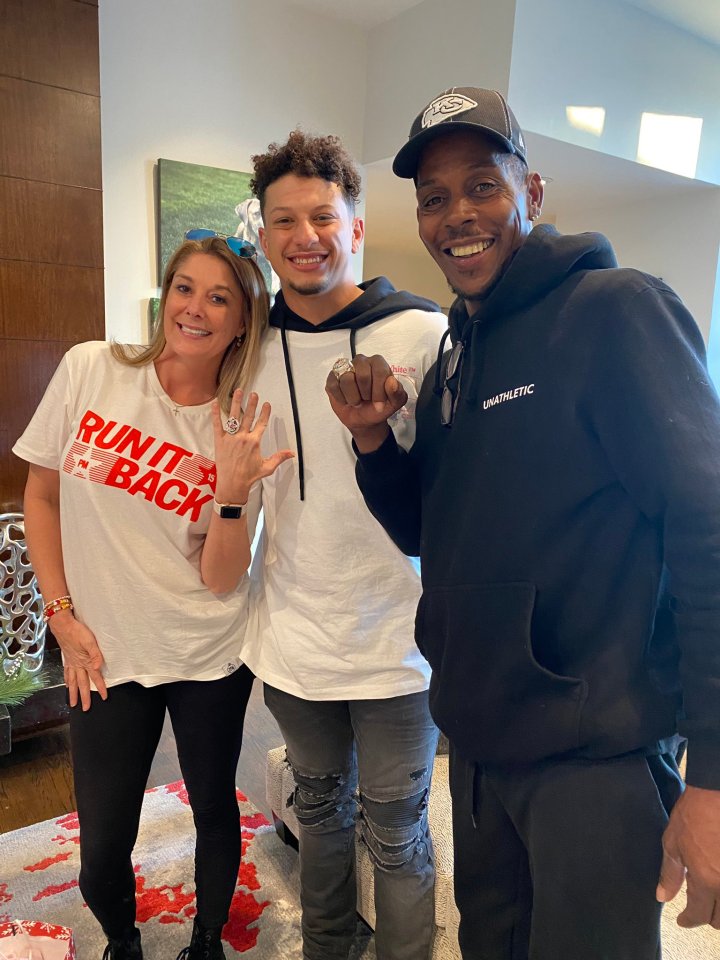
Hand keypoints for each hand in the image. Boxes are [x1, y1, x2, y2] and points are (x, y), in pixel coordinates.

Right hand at [49, 609, 106, 709]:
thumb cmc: (78, 631)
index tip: (104, 698)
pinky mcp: (66, 659)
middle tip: (85, 709)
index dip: (100, 688)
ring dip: (73, 693)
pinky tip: (67, 685)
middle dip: (84, 697)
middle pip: (82, 684)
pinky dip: (66, 681)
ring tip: (73, 703)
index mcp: (85, 662)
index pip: (95, 677)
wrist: (62, 625)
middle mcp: (77, 665)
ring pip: (72, 682)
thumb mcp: (90, 641)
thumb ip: (95, 654)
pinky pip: (66, 673)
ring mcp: (71, 663)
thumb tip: (98, 667)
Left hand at [212, 390, 293, 502]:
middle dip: (252, 404)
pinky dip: (215, 414)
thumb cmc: (249, 477)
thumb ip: (279, 458)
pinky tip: (214, 403)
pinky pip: (217, 424)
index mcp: (254, 442)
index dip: (265, 413)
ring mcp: (230, 438)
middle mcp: (243, 437)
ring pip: (234, 417)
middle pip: (248, 416)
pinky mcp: (219, 441)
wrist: (232, 484)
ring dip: (236, 403)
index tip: (267, 404)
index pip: (261, 423)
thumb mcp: (267, 468)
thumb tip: (292, 453)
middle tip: (254, 394)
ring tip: (238, 391)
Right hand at [325, 354, 407, 451]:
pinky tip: (346, 400)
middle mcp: (362, 362)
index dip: (379, 390)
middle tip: (367, 400)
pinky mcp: (332, 377)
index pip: (379, 371)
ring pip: (346, 380)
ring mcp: (345, 368)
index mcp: (378, 364)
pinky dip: (341, 398)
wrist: (363, 420)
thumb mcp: (394, 403)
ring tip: (357, 401)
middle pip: (362, 374)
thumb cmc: (378, 407)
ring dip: (353, 397)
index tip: (379, 404)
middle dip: (365, 393)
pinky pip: (333, 386)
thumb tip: (391, 382)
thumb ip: (397, 393)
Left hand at [657, 784, 719, 927]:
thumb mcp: (673, 843)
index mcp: (706, 880)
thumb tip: (662, 897)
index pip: (699, 915)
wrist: (715, 793)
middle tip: (697, 906)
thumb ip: (669, 874)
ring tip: (710, 896)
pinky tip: (718, 882)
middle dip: (707, 917)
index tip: (682, 919)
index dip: (688, 920)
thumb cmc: (693, 815)